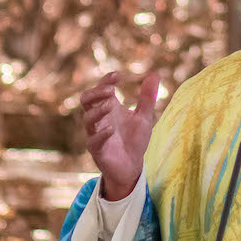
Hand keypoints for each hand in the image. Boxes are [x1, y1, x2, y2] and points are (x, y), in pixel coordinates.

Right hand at [81, 71, 159, 201]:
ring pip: (87, 118)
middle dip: (95, 92)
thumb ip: (147, 97)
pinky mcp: (97, 151)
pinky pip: (93, 141)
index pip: (100, 89)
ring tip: (111, 104)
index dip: (106, 80)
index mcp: (108, 107)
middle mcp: (99, 119)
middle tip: (111, 90)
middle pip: (85, 100)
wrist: (133, 167)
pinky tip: (111, 129)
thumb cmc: (135, 140)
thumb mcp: (144, 117)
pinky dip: (101, 134)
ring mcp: (96, 134)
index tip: (118, 76)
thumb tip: (155, 73)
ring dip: (98, 110)